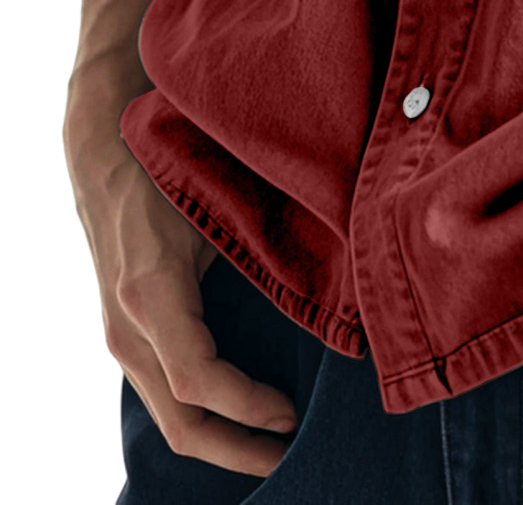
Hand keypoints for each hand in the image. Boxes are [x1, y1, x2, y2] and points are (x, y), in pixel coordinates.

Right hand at [63, 62, 299, 478]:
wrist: (104, 150)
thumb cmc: (167, 165)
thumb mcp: (212, 199)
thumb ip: (260, 241)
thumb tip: (337, 266)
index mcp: (152, 292)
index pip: (197, 379)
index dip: (247, 406)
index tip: (292, 412)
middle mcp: (130, 326)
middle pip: (181, 422)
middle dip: (239, 450)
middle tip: (294, 453)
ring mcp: (124, 335)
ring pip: (169, 415)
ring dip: (223, 439)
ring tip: (277, 443)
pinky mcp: (129, 334)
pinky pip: (164, 391)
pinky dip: (204, 414)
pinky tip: (244, 414)